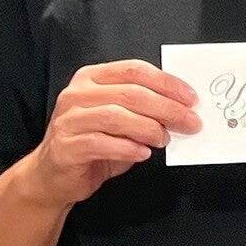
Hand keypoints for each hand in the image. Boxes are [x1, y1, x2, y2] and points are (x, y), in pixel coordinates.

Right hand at [22, 60, 198, 207]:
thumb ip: (145, 111)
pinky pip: (101, 143)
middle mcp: (77, 94)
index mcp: (92, 79)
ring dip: (148, 128)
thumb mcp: (122, 121)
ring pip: (116, 115)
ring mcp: (68, 119)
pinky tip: (143, 153)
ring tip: (163, 139)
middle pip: (130, 93)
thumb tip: (183, 111)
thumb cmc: (94, 144)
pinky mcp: (66, 145)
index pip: (134, 70)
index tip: (191, 99)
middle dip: (167, 108)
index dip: (167, 83)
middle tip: (190, 123)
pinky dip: (127, 148)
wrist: (54, 176)